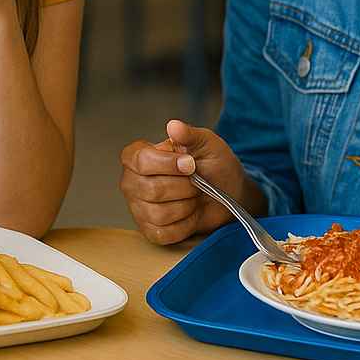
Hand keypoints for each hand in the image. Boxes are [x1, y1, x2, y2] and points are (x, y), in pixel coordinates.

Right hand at [119, 119, 251, 244]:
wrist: (228, 192)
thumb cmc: (213, 164)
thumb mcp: (207, 143)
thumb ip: (190, 134)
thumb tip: (173, 126)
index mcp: (137, 156)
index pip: (141, 161)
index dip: (168, 164)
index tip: (190, 164)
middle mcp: (131, 181)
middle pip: (151, 189)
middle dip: (184, 188)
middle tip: (196, 182)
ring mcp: (138, 208)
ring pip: (159, 213)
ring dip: (186, 206)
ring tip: (194, 197)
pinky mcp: (150, 230)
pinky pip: (165, 232)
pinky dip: (186, 224)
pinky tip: (191, 213)